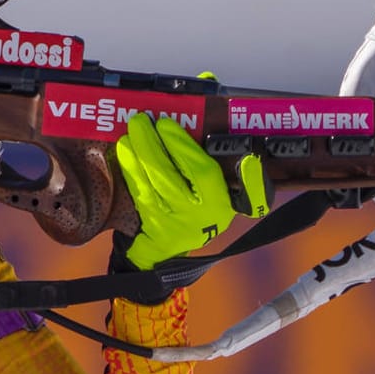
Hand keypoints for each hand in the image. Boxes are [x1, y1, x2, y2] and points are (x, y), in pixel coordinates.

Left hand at [116, 113, 270, 271]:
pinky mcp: (148, 225)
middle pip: (169, 176)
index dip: (183, 146)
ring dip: (137, 154)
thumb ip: (245, 183)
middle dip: (152, 145)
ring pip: (149, 183)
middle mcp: (195, 217)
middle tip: (141, 121)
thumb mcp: (231, 202)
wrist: (172, 252)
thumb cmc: (201, 214)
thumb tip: (251, 162)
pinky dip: (130, 169)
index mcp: (220, 206)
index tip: (166, 124)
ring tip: (128, 133)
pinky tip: (124, 152)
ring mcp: (169, 223)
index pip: (203, 172)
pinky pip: (137, 191)